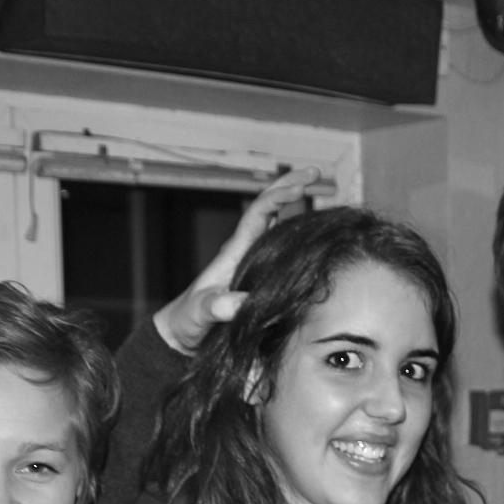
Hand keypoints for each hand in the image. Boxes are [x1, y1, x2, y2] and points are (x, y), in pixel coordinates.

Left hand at [151, 165, 323, 354]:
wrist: (183, 332)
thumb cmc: (189, 321)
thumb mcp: (201, 314)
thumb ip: (216, 307)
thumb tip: (238, 304)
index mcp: (234, 252)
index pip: (259, 213)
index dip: (279, 197)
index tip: (299, 188)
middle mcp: (245, 250)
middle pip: (270, 207)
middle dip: (290, 185)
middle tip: (315, 172)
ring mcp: (252, 261)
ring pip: (278, 224)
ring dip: (298, 205)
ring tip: (320, 189)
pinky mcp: (258, 275)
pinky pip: (282, 247)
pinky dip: (298, 232)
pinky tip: (314, 232)